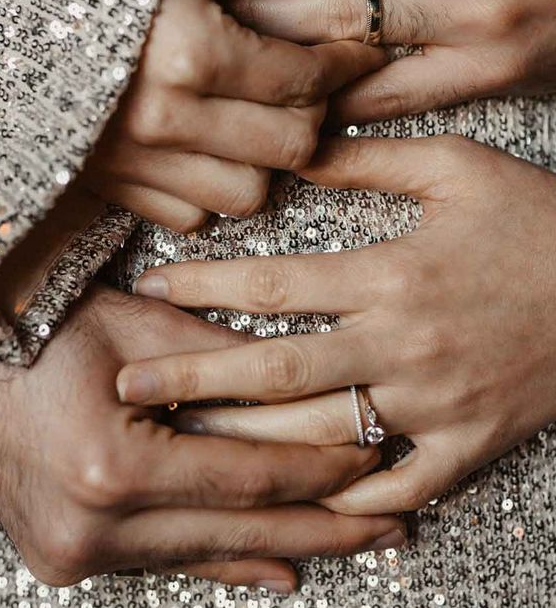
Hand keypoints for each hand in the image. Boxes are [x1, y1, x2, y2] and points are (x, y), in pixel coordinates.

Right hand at [0, 285, 401, 589]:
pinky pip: (169, 562)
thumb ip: (224, 359)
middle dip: (325, 527)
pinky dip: (227, 559)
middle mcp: (94, 527)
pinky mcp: (69, 561)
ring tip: (356, 542)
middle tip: (394, 526)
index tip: (373, 457)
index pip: (248, 476)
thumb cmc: (47, 334)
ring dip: (286, 545)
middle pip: (241, 529)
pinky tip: (279, 568)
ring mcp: (77, 555)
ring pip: (210, 554)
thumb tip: (306, 382)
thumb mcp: (141, 326)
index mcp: (112, 466)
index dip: (318, 470)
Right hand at [86, 0, 382, 229]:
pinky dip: (212, 186)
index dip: (346, 65)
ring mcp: (134, 162)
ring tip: (259, 115)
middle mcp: (164, 121)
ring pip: (248, 194)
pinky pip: (192, 214)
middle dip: (317, 113)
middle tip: (313, 82)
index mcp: (189, 53)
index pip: (305, 78)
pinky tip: (205, 143)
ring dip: (267, 159)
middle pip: (290, 146)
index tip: (357, 51)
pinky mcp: (111, 187)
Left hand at [120, 135, 555, 514]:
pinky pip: (400, 484)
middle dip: (196, 379)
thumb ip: (371, 158)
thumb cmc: (535, 220)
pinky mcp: (469, 442)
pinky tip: (303, 500)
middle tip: (130, 387)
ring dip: (249, 441)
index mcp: (393, 275)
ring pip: (323, 435)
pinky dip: (351, 497)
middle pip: (279, 371)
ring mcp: (435, 403)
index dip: (207, 287)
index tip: (155, 288)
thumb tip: (296, 146)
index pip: (278, 287)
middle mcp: (403, 346)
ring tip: (188, 442)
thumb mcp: (457, 167)